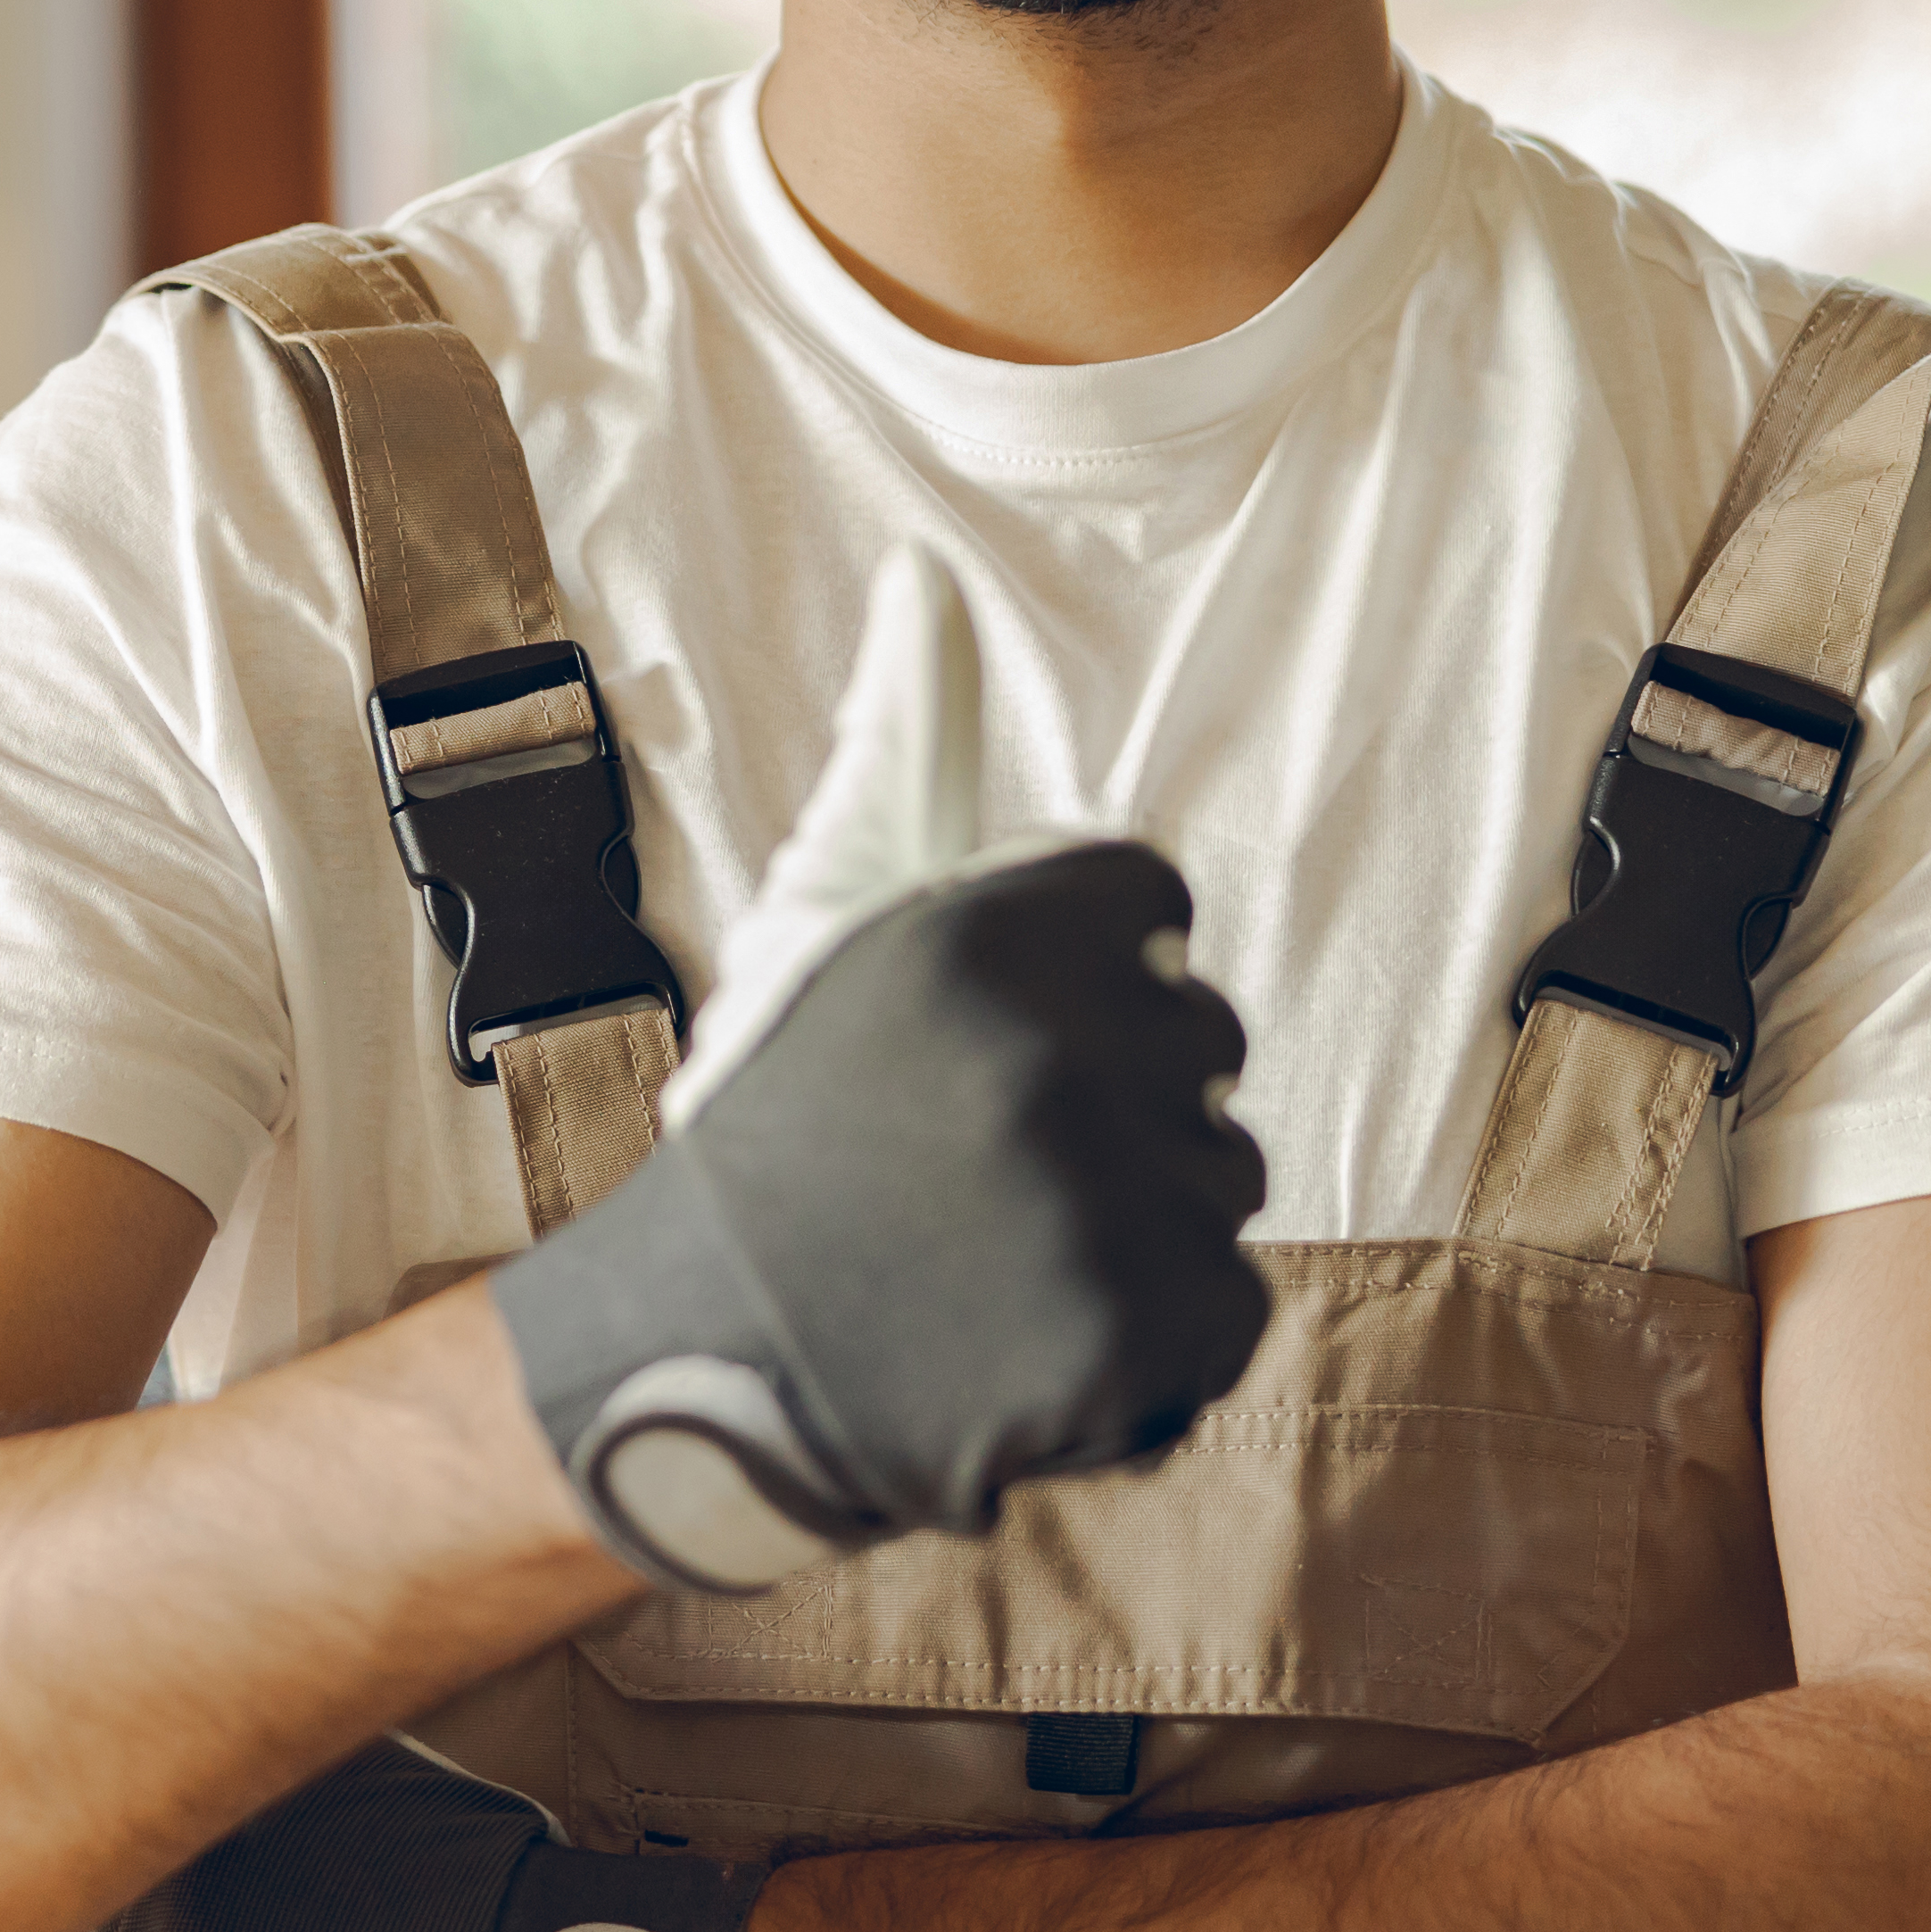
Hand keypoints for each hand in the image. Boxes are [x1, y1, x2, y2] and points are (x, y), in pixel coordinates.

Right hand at [495, 551, 1271, 1592]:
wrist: (703, 1358)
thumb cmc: (773, 1114)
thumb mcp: (827, 906)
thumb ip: (904, 739)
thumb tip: (924, 573)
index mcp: (990, 933)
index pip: (1148, 900)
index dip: (1075, 957)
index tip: (984, 1030)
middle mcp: (1059, 1060)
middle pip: (1199, 1038)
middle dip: (1111, 1090)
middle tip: (976, 1157)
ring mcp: (1108, 1206)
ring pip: (1224, 1172)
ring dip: (1136, 1216)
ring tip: (998, 1254)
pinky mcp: (1142, 1338)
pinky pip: (1227, 1303)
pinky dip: (1153, 1340)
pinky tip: (1035, 1339)